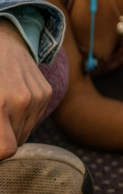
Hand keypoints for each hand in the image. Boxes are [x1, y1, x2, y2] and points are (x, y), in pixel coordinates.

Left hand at [0, 18, 51, 159]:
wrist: (4, 44)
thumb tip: (1, 146)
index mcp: (0, 106)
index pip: (7, 149)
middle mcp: (23, 102)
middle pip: (15, 142)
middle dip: (4, 138)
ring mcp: (38, 96)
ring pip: (26, 132)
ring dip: (13, 128)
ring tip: (3, 111)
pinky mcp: (47, 92)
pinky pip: (35, 118)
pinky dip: (23, 117)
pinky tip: (14, 102)